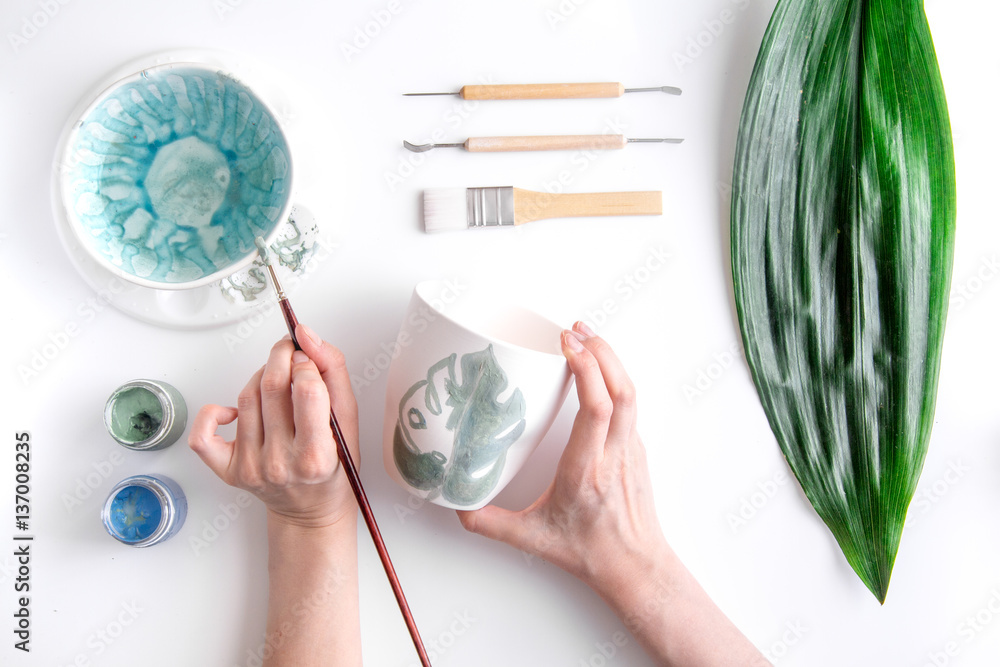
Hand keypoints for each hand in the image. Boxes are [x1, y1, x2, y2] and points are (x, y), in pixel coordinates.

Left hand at [189, 324, 359, 528]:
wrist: (311, 511)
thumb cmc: (333, 468)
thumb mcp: (349, 423)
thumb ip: (334, 374)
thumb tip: (309, 338)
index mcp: (316, 456)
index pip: (307, 391)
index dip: (307, 363)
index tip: (309, 359)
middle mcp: (280, 464)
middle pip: (271, 387)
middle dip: (281, 356)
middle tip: (290, 351)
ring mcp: (250, 468)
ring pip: (245, 398)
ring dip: (260, 376)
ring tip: (275, 380)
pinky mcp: (228, 471)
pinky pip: (203, 435)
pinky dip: (213, 413)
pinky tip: (234, 411)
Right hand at [457, 321, 668, 594]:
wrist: (635, 567)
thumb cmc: (589, 552)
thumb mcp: (532, 539)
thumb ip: (489, 523)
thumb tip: (455, 505)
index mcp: (586, 470)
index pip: (597, 409)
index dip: (586, 370)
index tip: (567, 345)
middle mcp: (614, 454)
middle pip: (620, 390)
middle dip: (600, 351)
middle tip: (574, 329)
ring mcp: (631, 450)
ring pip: (631, 393)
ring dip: (611, 359)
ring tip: (586, 336)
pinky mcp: (637, 449)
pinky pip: (630, 403)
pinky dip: (615, 377)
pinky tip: (597, 367)